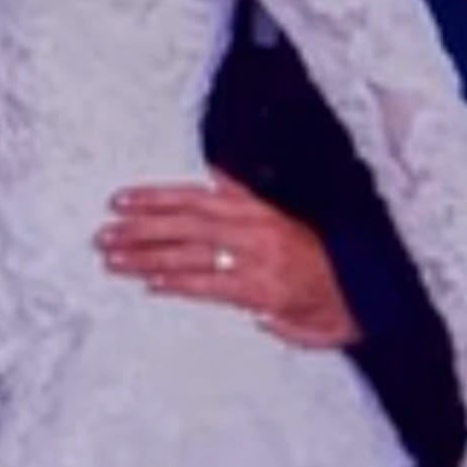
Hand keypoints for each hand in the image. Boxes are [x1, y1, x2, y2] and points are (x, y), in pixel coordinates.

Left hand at [96, 169, 359, 346]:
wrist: (363, 289)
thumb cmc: (320, 256)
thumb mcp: (283, 212)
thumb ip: (246, 194)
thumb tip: (214, 174)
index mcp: (257, 206)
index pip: (195, 196)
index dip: (155, 197)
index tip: (120, 200)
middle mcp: (256, 228)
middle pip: (185, 223)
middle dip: (140, 229)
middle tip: (104, 234)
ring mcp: (259, 260)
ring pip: (192, 254)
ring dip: (147, 257)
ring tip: (113, 259)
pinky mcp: (263, 292)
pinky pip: (212, 286)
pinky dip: (178, 283)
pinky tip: (150, 283)